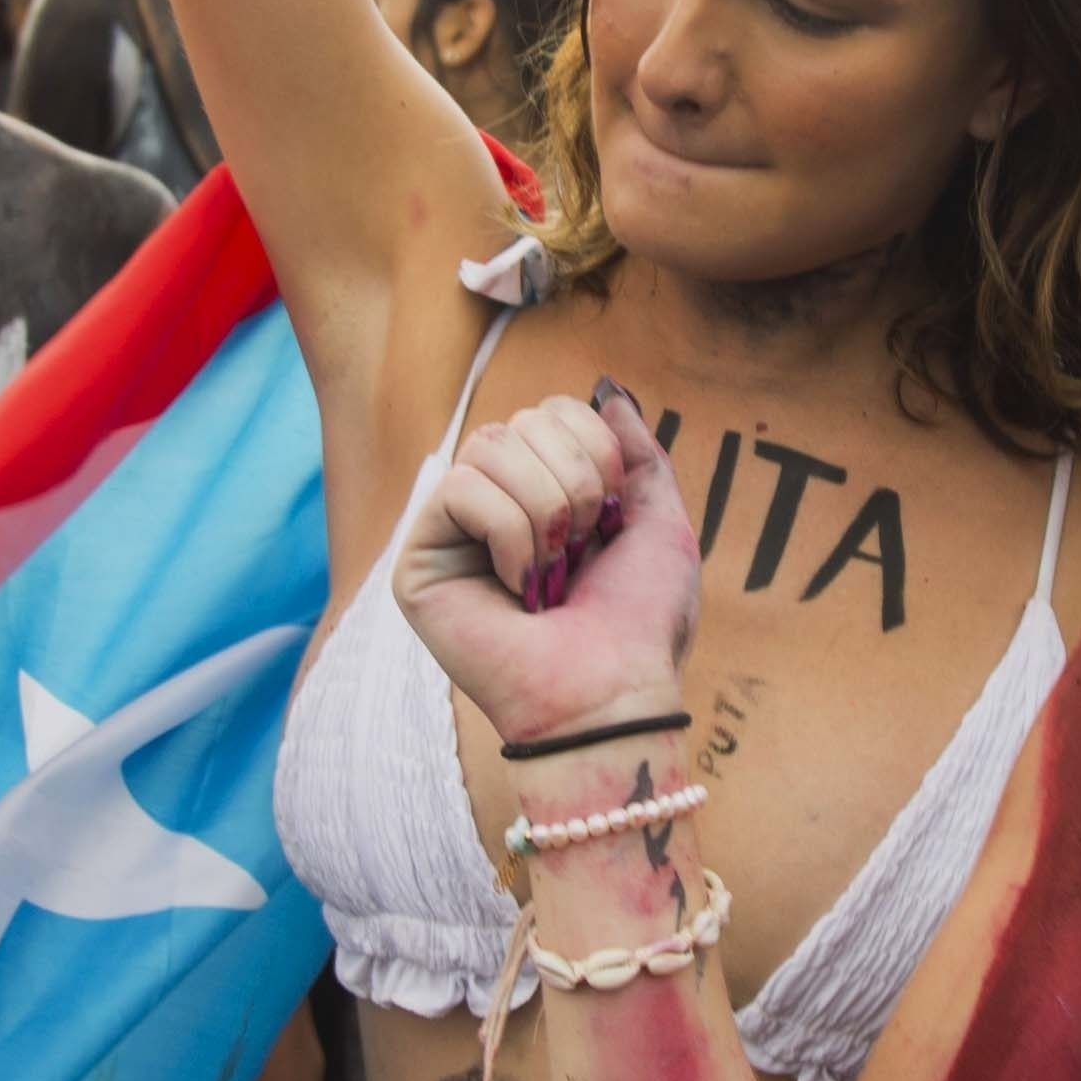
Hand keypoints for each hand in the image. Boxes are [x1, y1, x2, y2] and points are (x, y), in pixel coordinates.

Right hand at [392, 384, 700, 748]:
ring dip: (548, 512)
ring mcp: (452, 531)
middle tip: (583, 554)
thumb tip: (606, 388)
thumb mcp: (661, 523)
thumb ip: (638, 453)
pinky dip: (510, 536)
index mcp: (547, 491)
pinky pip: (462, 489)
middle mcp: (494, 503)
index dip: (596, 450)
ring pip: (490, 446)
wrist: (611, 692)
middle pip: (524, 419)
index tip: (614, 520)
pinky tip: (518, 588)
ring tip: (551, 576)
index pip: (555, 409)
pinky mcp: (419, 560)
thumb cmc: (639, 623)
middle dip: (578, 483)